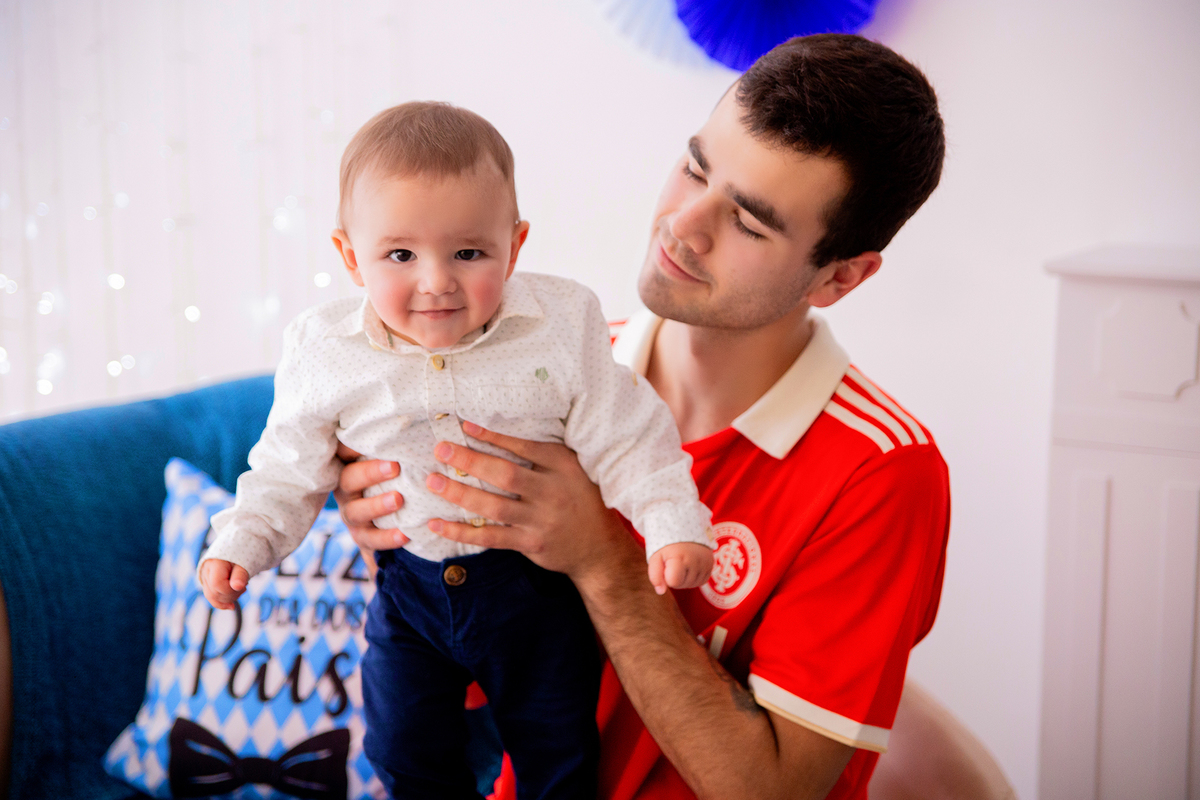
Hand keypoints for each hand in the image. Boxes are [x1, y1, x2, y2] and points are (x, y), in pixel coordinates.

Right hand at [200, 559, 249, 609]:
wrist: (237, 546)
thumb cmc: (242, 554)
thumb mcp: (245, 562)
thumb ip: (241, 574)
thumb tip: (237, 586)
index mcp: (214, 563)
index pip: (217, 584)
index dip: (230, 590)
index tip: (244, 586)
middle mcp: (206, 570)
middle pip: (214, 593)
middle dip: (231, 595)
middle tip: (244, 587)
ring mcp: (205, 576)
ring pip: (211, 596)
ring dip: (228, 598)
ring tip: (240, 589)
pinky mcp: (207, 582)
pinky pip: (211, 596)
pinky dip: (221, 602)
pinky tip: (231, 606)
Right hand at [333, 441, 409, 566]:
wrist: (388, 524)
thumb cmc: (394, 479)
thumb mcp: (393, 460)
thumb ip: (399, 445)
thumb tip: (427, 415)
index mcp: (350, 465)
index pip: (345, 451)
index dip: (354, 444)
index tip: (372, 435)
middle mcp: (346, 489)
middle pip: (349, 479)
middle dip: (370, 472)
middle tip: (395, 466)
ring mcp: (352, 514)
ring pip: (357, 510)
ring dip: (377, 505)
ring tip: (399, 499)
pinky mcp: (362, 537)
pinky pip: (370, 539)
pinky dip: (387, 537)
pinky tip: (405, 534)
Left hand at [423, 421, 629, 582]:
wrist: (598, 547)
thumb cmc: (579, 499)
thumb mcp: (572, 470)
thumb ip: (544, 455)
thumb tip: (499, 433)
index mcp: (563, 466)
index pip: (524, 447)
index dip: (494, 436)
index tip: (466, 425)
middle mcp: (552, 492)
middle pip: (504, 474)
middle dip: (470, 460)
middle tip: (441, 449)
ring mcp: (540, 520)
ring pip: (493, 506)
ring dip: (459, 493)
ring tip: (433, 481)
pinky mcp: (530, 543)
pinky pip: (490, 536)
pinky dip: (461, 531)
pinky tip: (438, 524)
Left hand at [647, 542, 712, 594]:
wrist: (685, 529)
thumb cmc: (667, 545)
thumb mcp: (656, 556)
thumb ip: (655, 575)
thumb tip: (660, 591)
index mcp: (680, 557)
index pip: (673, 582)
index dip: (666, 577)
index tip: (666, 565)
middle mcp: (695, 561)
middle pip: (682, 585)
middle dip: (674, 578)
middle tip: (673, 562)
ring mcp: (705, 563)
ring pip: (692, 585)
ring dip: (684, 579)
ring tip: (681, 563)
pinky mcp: (711, 565)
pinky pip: (701, 582)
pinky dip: (693, 577)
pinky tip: (689, 567)